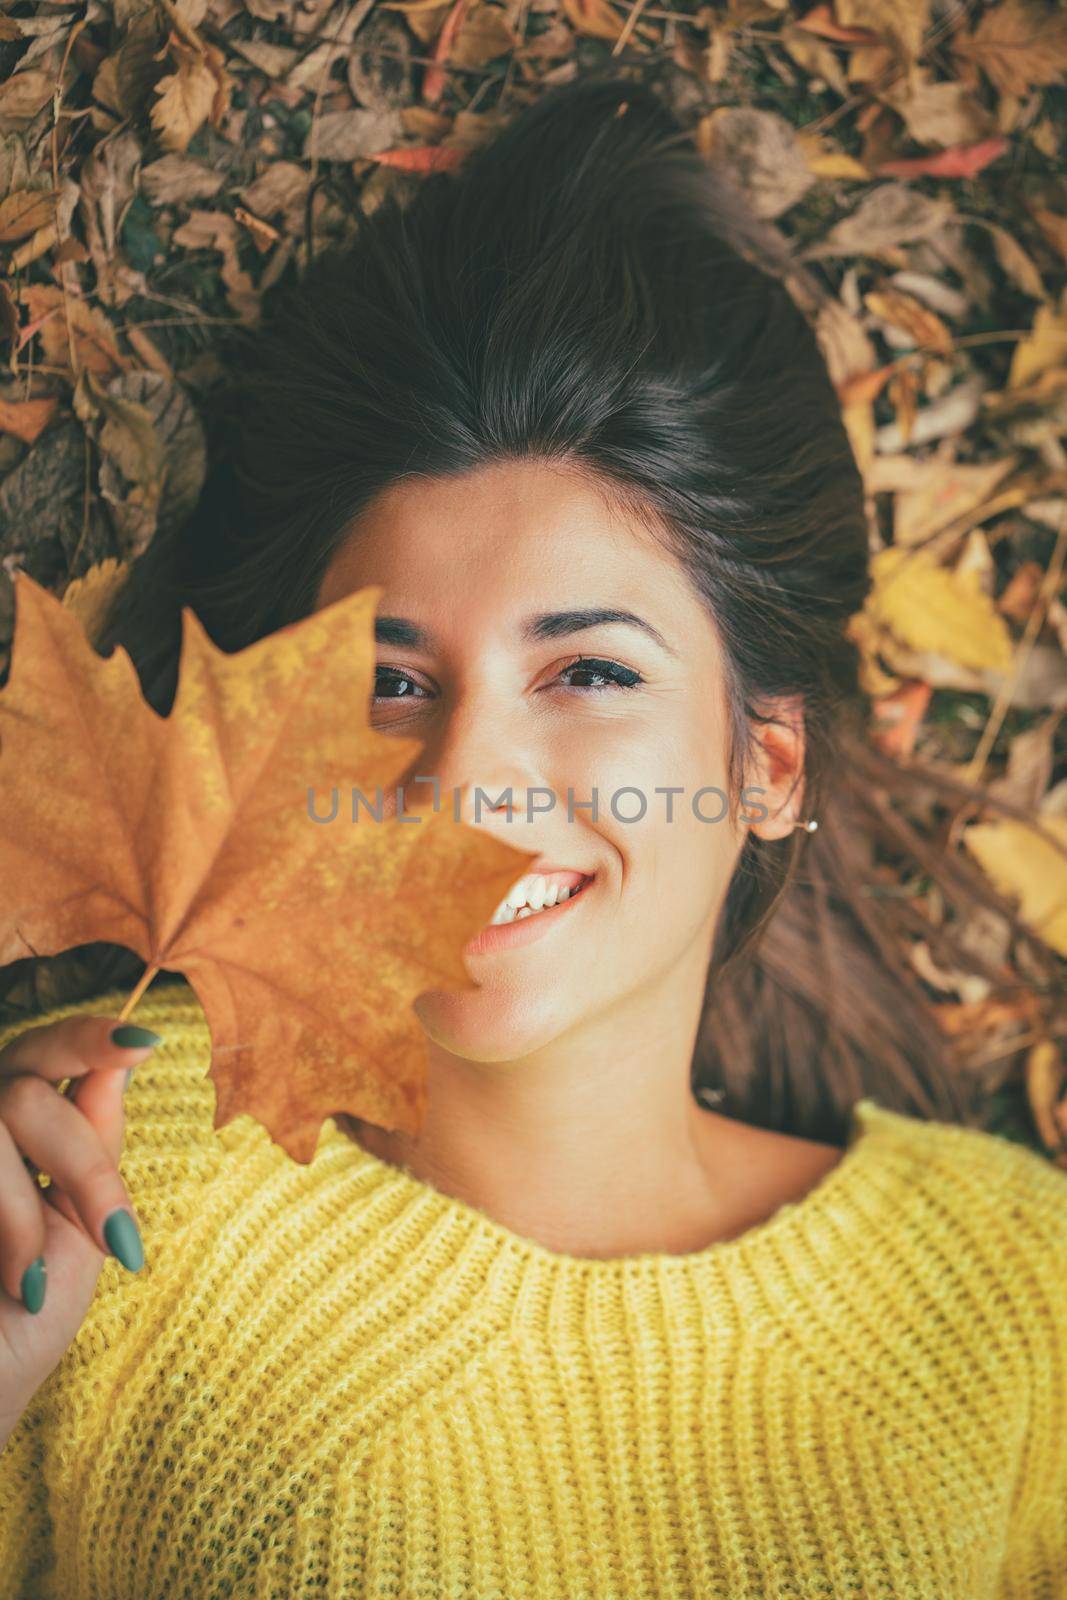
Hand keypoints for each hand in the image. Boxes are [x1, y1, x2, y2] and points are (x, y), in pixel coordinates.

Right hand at [0, 1014, 158, 1440]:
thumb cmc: (30, 1310)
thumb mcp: (83, 1223)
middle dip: (83, 1166)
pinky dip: (6, 1233)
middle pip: (27, 1088)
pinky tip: (13, 1286)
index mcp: (21, 1122)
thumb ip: (95, 1142)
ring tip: (29, 1281)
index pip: (52, 1052)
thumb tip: (123, 1058)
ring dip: (23, 1214)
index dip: (89, 1039)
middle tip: (114, 1237)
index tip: (142, 1044)